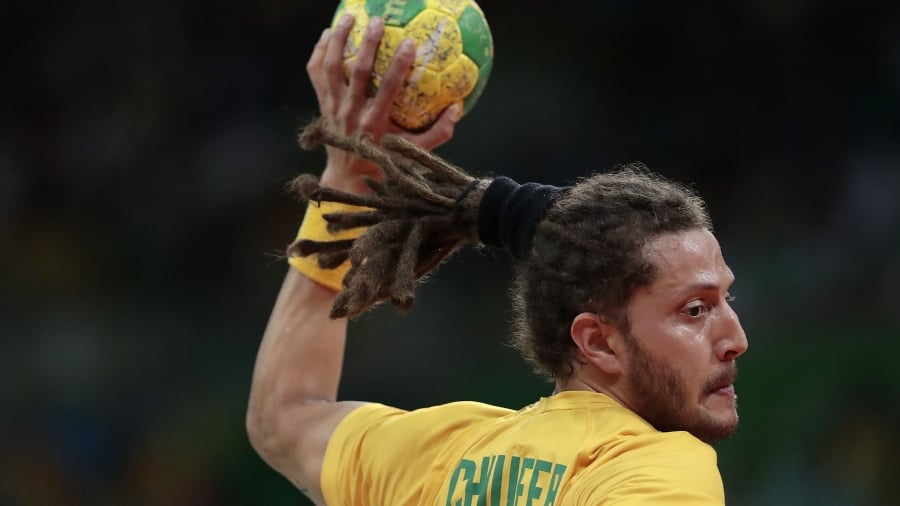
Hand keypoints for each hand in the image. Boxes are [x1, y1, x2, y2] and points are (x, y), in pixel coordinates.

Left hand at [306, 14, 459, 192]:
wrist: (347, 177)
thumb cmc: (386, 162)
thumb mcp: (414, 152)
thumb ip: (439, 133)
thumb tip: (458, 108)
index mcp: (375, 123)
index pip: (388, 88)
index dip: (398, 65)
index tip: (410, 43)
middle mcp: (352, 113)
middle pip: (358, 72)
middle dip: (367, 44)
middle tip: (378, 20)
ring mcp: (334, 108)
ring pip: (332, 67)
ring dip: (338, 40)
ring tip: (349, 16)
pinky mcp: (322, 105)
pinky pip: (316, 74)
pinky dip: (319, 52)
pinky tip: (327, 34)